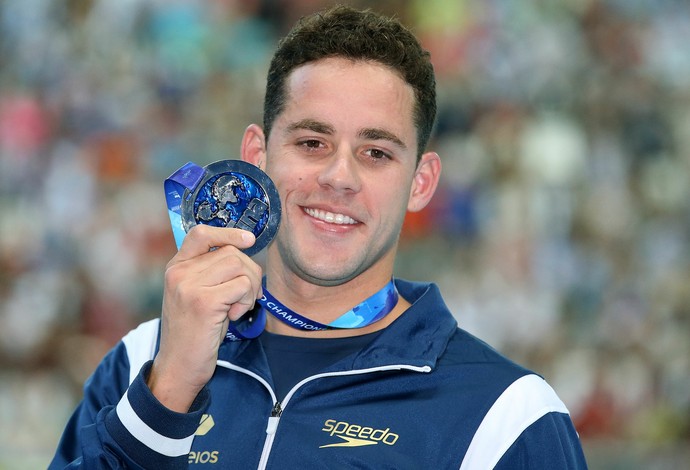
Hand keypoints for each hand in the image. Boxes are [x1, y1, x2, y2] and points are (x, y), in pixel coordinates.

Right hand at [147, 225, 262, 411]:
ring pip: (240, 266)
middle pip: (231, 253)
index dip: (228, 232)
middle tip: (246, 297)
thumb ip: (212, 272)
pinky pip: (242, 286)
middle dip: (250, 273)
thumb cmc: (195, 332)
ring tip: (237, 308)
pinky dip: (246, 301)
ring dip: (249, 288)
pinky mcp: (203, 302)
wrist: (179, 366)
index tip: (249, 240)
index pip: (201, 233)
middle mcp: (179, 272)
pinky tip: (233, 316)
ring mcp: (189, 286)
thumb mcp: (198, 295)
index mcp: (176, 267)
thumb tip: (245, 250)